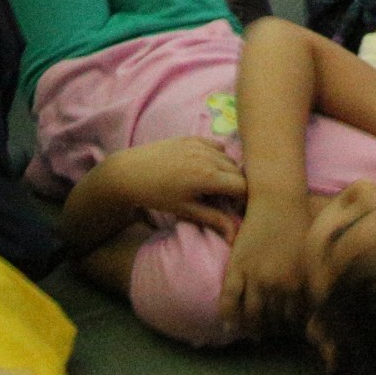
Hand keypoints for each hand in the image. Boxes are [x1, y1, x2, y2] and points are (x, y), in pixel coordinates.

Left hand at [106, 138, 246, 235]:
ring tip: (217, 186)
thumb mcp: (186, 210)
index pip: (243, 186)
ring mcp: (201, 144)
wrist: (130, 172)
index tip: (237, 208)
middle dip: (238, 186)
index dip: (245, 199)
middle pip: (239, 171)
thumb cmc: (157, 195)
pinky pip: (217, 146)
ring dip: (229, 172)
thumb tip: (234, 236)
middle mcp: (209, 156)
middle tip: (228, 200)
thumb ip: (214, 219)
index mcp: (208, 176)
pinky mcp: (193, 138)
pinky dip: (219, 157)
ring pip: (229, 158)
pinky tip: (208, 168)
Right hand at [217, 196, 313, 339]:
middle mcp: (277, 284)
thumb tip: (317, 310)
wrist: (278, 199)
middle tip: (271, 335)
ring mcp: (255, 277)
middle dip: (273, 330)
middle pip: (273, 320)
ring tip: (253, 333)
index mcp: (300, 282)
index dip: (293, 329)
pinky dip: (227, 315)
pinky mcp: (237, 267)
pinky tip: (229, 327)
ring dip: (252, 329)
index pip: (296, 319)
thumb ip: (313, 283)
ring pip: (251, 315)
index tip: (290, 333)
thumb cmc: (301, 224)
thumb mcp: (312, 257)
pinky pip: (229, 299)